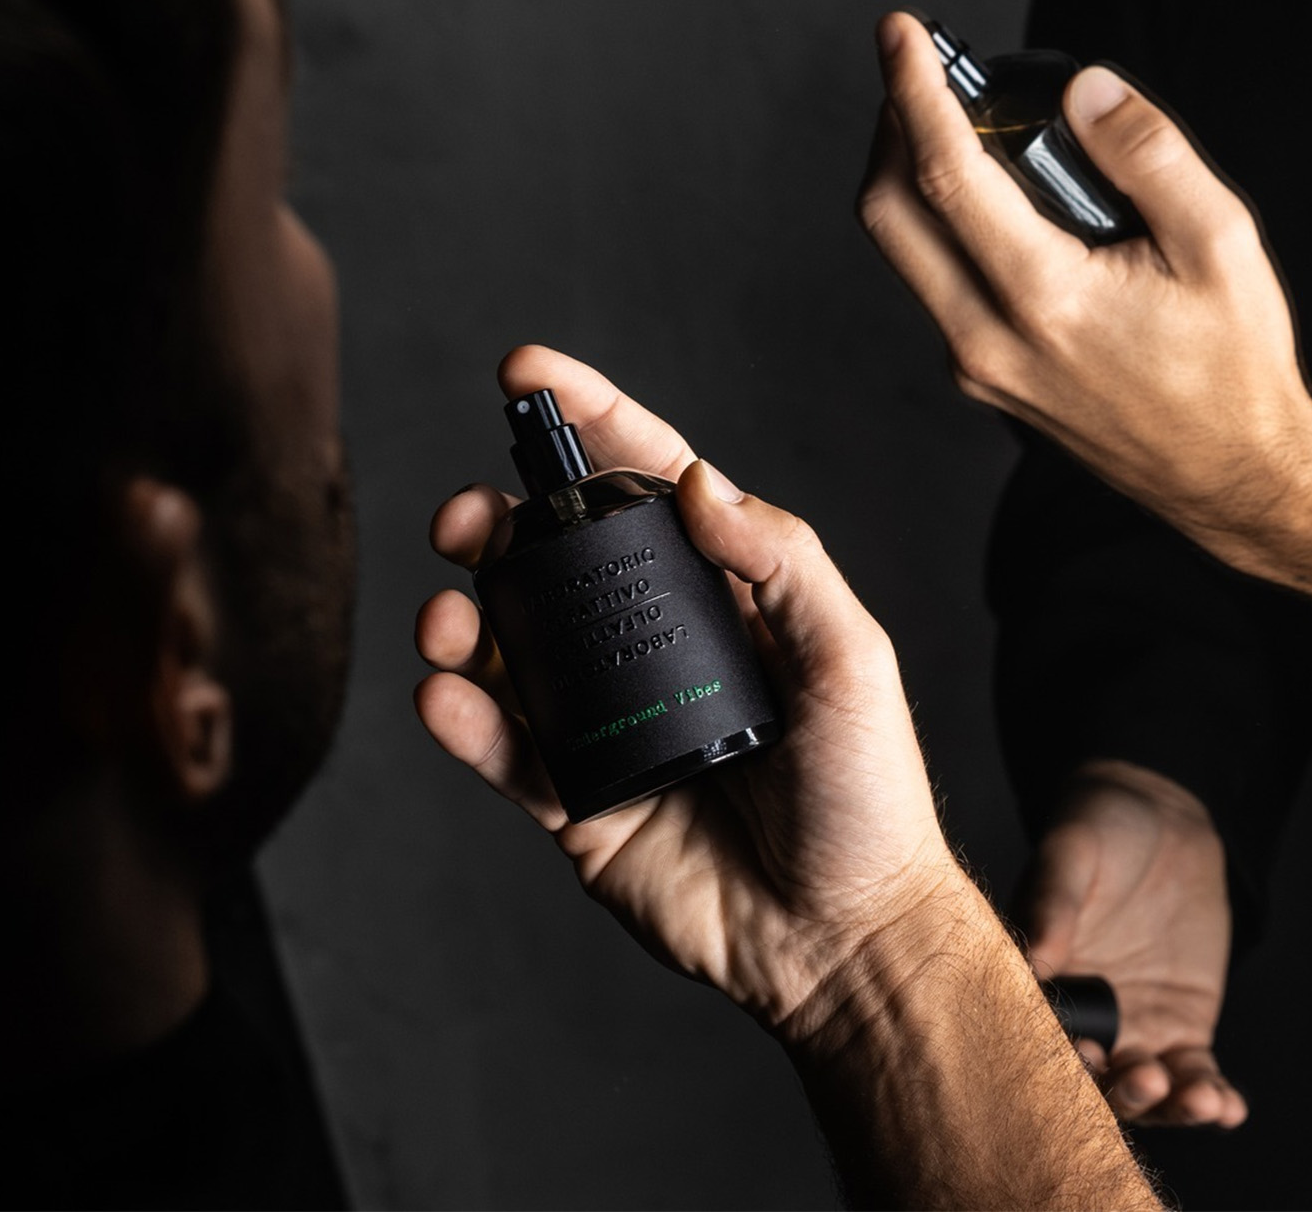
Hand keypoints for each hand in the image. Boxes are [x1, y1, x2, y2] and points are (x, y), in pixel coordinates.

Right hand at [414, 345, 974, 1038]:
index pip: (649, 484)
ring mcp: (611, 723)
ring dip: (465, 619)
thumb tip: (696, 481)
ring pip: (512, 647)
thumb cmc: (867, 796)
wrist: (840, 939)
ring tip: (449, 620)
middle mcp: (659, 648)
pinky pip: (501, 748)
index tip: (525, 372)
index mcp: (727, 597)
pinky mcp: (576, 800)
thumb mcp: (850, 661)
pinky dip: (460, 718)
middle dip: (499, 525)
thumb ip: (784, 564)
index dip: (589, 421)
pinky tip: (445, 698)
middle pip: (558, 560)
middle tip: (465, 519)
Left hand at [858, 10, 1311, 570]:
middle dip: (891, 130)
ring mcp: (981, 370)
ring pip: (905, 255)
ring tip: (962, 130)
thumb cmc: (1235, 370)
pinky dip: (943, 230)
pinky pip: (937, 290)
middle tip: (921, 77)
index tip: (901, 34)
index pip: (945, 175)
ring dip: (913, 181)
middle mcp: (991, 341)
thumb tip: (1085, 91)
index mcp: (1046, 300)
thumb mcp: (1220, 243)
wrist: (1233, 477)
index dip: (912, 91)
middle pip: (888, 215)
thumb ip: (1150, 155)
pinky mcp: (987, 383)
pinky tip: (996, 203)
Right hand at [1023, 760, 1245, 1127]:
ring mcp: (1133, 1031)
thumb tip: (1034, 957)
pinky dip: (1211, 1100)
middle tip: (1144, 1079)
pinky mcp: (1182, 1030)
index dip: (1059, 1056)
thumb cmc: (1098, 830)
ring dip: (1170, 1107)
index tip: (1085, 1055)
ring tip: (1198, 1100)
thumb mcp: (1071, 853)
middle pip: (1093, 1081)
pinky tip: (1228, 1108)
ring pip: (1146, 1091)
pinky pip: (1194, 1076)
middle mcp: (1082, 1020)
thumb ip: (1051, 902)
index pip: (1040, 1035)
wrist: (1162, 823)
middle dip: (1120, 1093)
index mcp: (1038, 983)